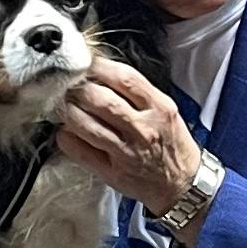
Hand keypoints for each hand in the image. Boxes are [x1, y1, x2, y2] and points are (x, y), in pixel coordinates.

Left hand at [56, 58, 203, 212]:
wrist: (182, 184)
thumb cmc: (172, 144)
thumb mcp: (166, 110)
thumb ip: (139, 93)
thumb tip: (103, 74)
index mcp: (159, 108)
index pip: (125, 78)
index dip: (100, 67)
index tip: (85, 63)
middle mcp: (143, 129)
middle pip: (102, 101)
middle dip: (79, 89)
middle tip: (68, 85)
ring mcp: (127, 152)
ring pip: (88, 125)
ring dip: (69, 112)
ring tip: (63, 105)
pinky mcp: (114, 172)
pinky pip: (81, 152)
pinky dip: (67, 139)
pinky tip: (65, 132)